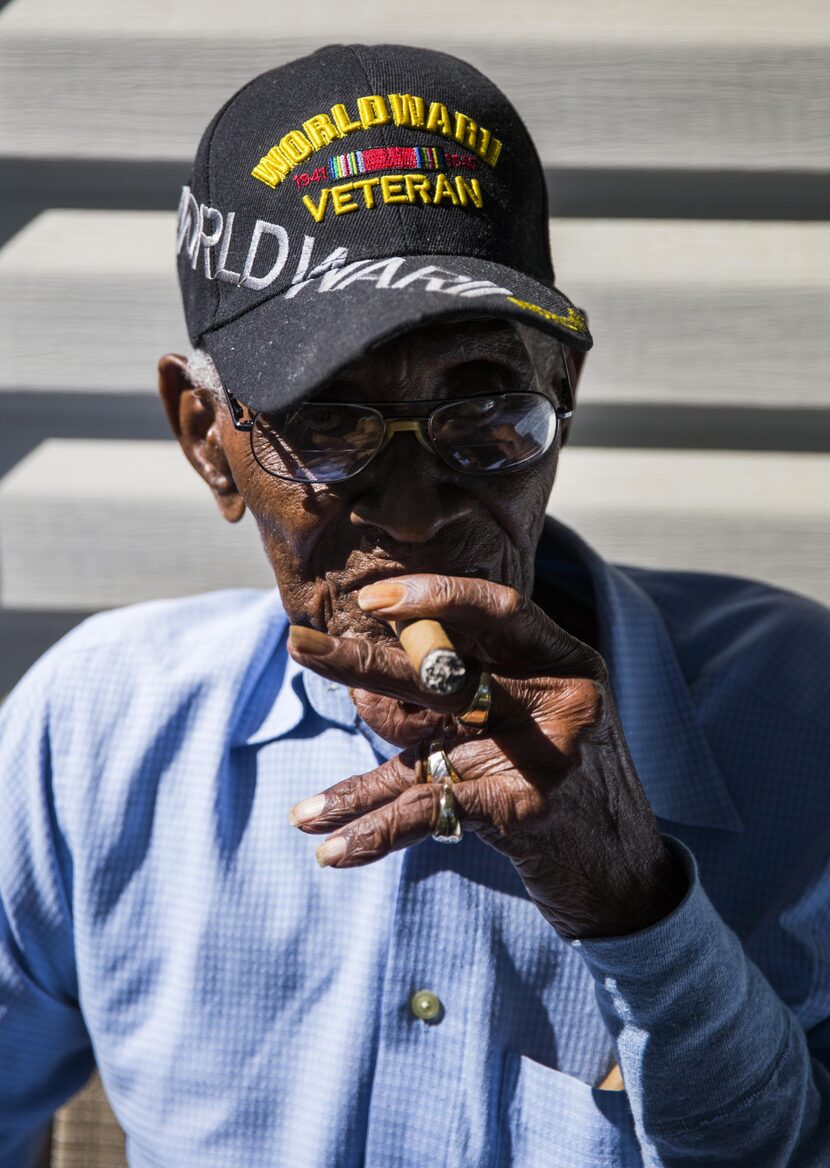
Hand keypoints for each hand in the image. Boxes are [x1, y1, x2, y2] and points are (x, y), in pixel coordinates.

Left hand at [287, 574, 686, 939]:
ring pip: (426, 750)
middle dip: (363, 661)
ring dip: (353, 787)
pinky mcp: (528, 808)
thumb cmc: (564, 782)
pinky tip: (330, 849)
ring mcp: (546, 753)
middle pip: (445, 672)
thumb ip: (459, 701)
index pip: (498, 607)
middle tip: (297, 644)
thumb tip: (361, 688)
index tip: (370, 598)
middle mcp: (559, 697)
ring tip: (297, 812)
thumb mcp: (526, 723)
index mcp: (562, 660)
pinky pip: (431, 809)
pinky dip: (375, 832)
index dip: (433, 596)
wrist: (624, 869)